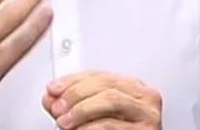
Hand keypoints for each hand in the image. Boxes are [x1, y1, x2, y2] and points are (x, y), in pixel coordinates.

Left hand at [42, 71, 162, 128]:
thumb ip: (73, 105)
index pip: (101, 75)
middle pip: (105, 85)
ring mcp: (148, 116)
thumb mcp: (93, 117)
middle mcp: (144, 100)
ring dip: (81, 110)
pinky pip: (111, 125)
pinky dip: (89, 128)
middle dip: (75, 94)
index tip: (53, 89)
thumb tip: (51, 97)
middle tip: (57, 108)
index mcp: (133, 90)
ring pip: (110, 100)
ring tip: (65, 123)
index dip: (73, 80)